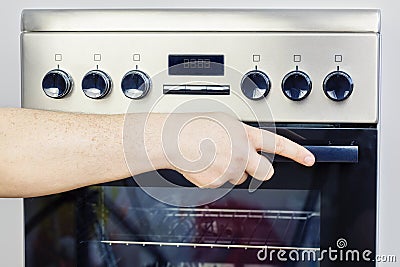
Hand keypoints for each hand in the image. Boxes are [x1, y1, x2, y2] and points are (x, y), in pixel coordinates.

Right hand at [143, 113, 314, 187]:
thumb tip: (248, 144)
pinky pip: (221, 183)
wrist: (173, 139)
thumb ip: (242, 134)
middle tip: (244, 161)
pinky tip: (204, 164)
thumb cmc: (194, 125)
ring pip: (240, 178)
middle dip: (259, 169)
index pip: (278, 145)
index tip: (309, 159)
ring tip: (213, 156)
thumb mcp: (224, 121)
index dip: (297, 153)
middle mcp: (242, 154)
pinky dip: (214, 176)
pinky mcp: (216, 183)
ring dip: (231, 171)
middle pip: (265, 172)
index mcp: (245, 135)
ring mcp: (230, 170)